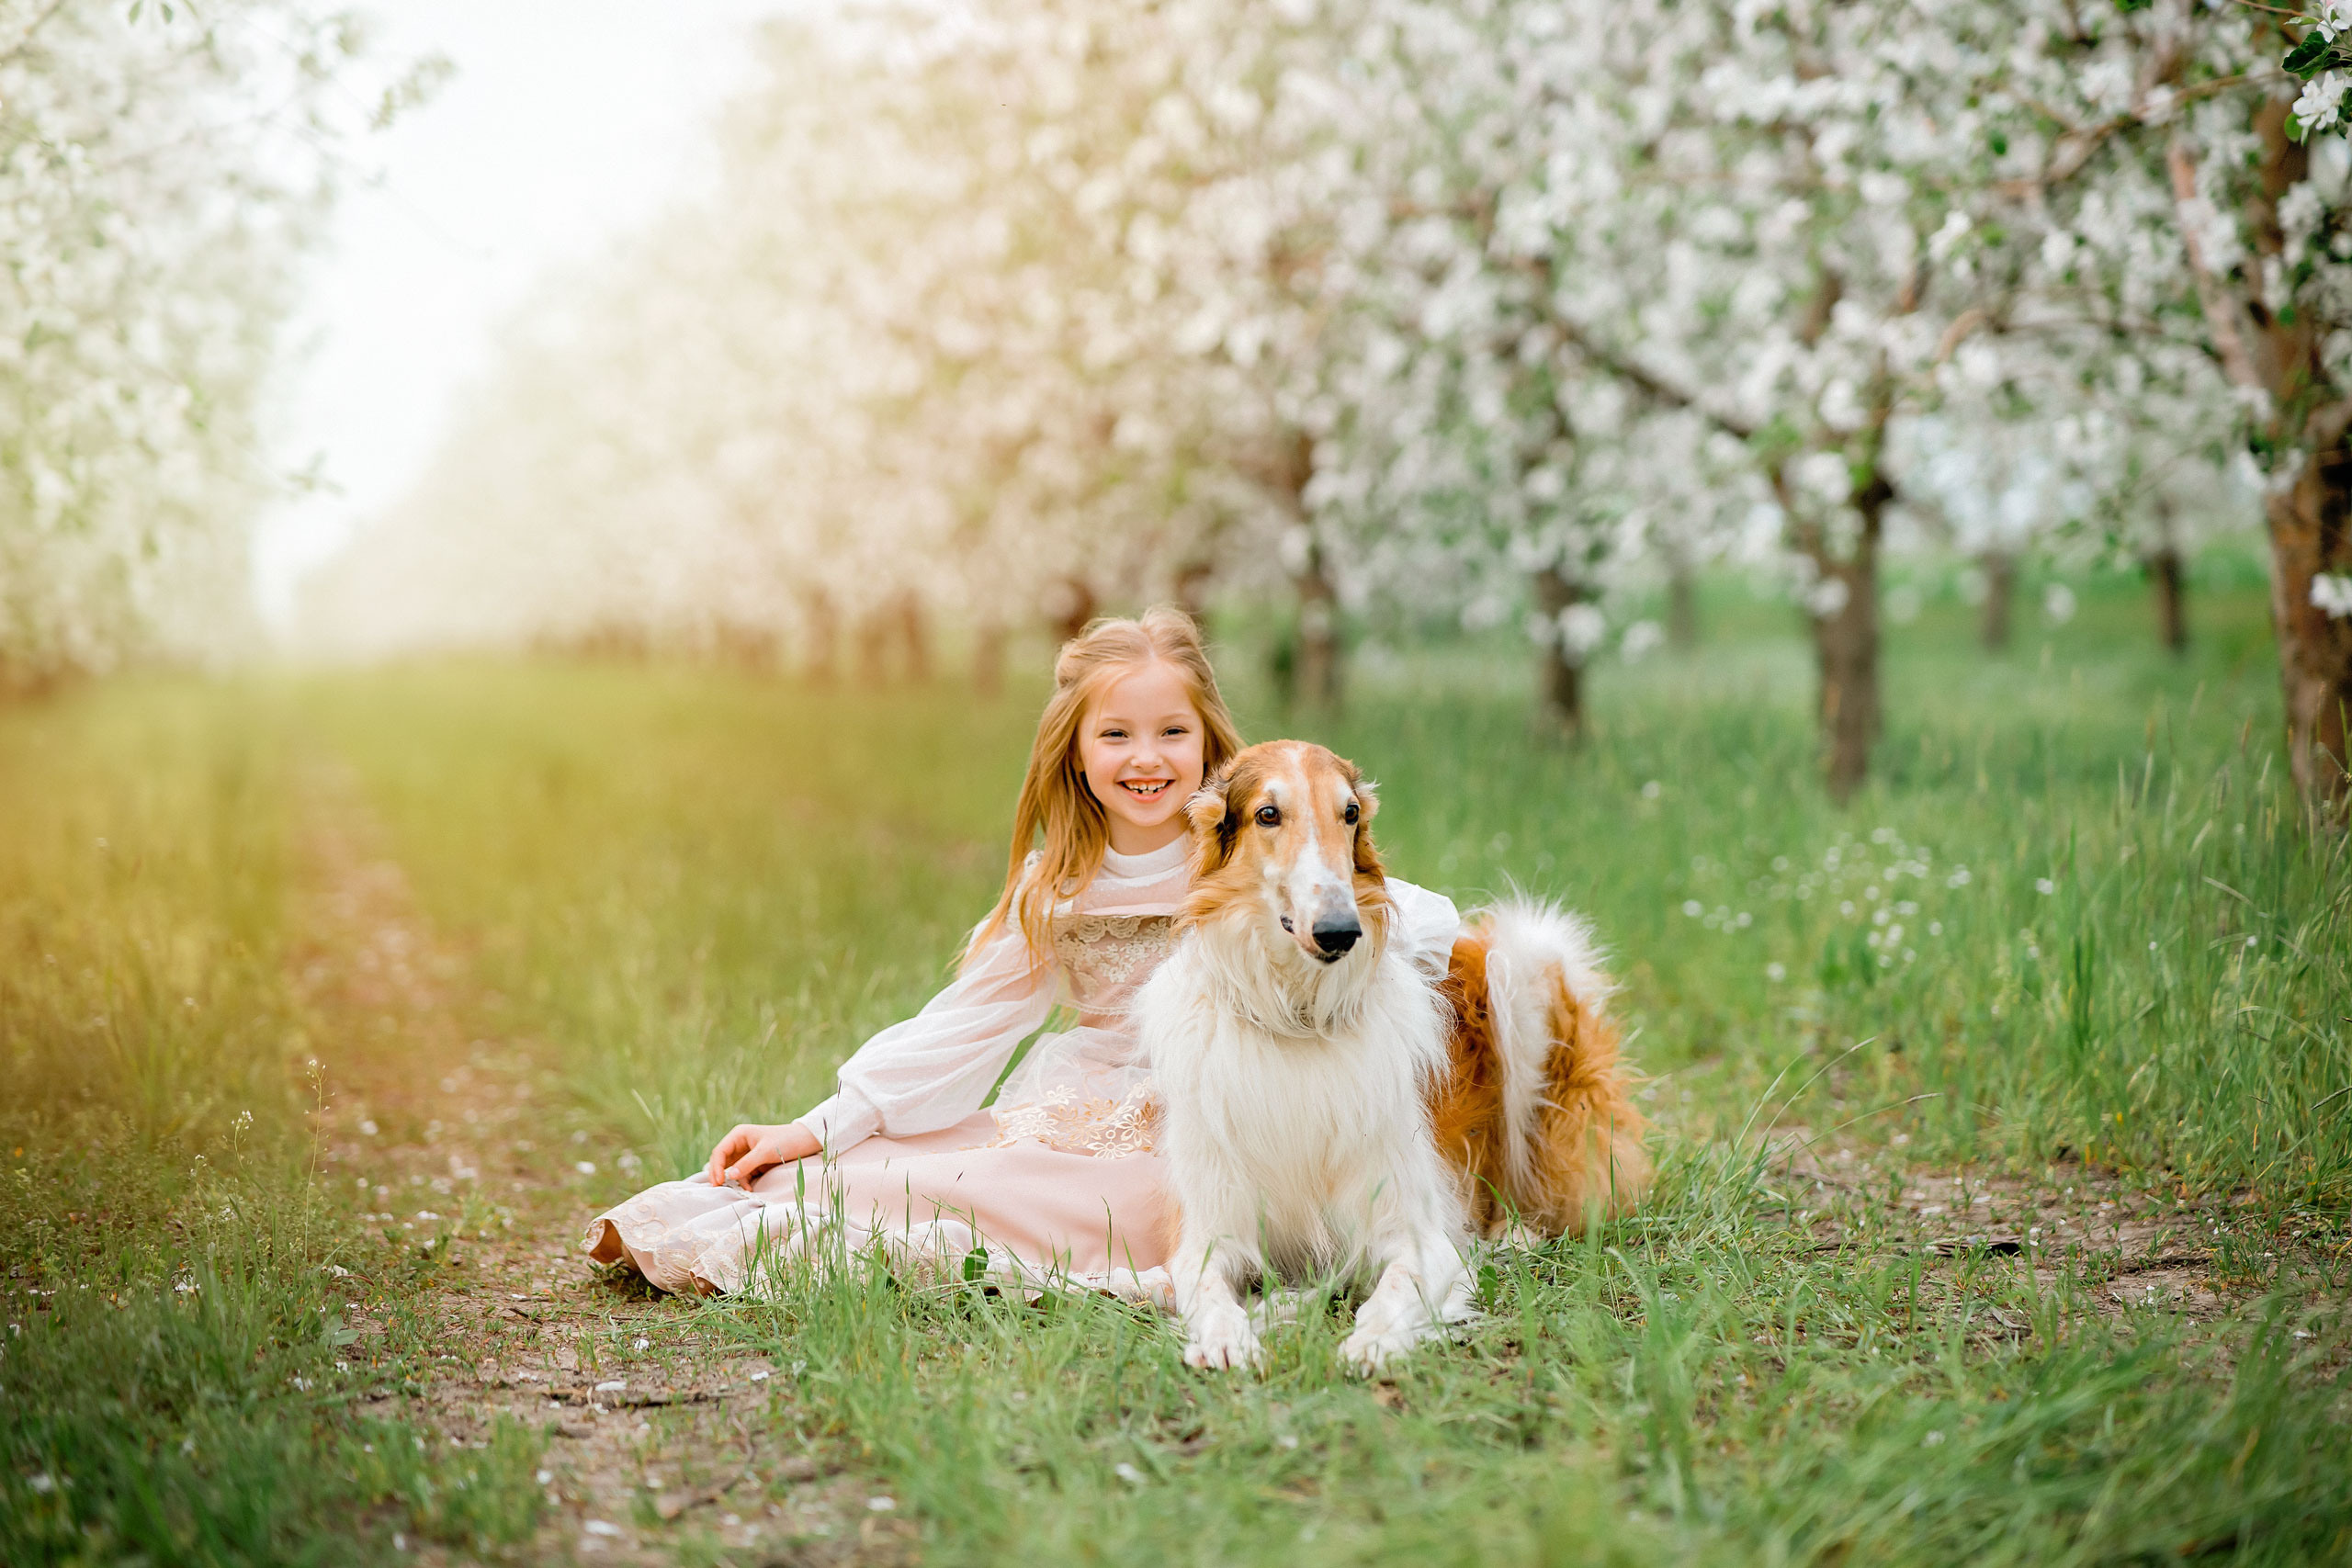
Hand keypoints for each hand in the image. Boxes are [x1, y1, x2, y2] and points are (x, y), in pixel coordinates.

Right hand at [704, 1122, 820, 1187]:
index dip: (716, 1167)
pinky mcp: (754, 1164)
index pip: (720, 1152)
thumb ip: (748, 1163)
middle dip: (720, 1174)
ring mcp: (746, 1154)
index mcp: (739, 1135)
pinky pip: (743, 1175)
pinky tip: (749, 1189)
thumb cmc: (786, 1141)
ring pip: (732, 1170)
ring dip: (734, 1181)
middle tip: (718, 1189)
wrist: (806, 1142)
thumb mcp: (766, 1151)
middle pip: (722, 1161)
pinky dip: (744, 1182)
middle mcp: (739, 1144)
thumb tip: (730, 1176)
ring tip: (739, 1191)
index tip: (718, 1181)